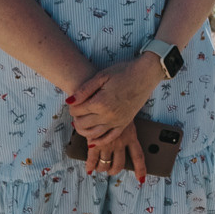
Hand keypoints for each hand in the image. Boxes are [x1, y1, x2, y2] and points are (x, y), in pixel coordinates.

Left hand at [66, 54, 162, 180]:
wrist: (145, 75)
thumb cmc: (123, 72)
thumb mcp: (101, 76)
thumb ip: (84, 90)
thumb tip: (69, 101)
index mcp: (100, 102)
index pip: (77, 111)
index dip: (72, 107)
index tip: (73, 103)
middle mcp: (108, 115)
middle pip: (82, 124)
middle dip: (76, 119)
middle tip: (76, 112)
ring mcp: (117, 121)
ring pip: (93, 134)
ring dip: (83, 131)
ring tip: (80, 124)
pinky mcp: (124, 124)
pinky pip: (109, 137)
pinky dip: (99, 141)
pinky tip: (92, 140)